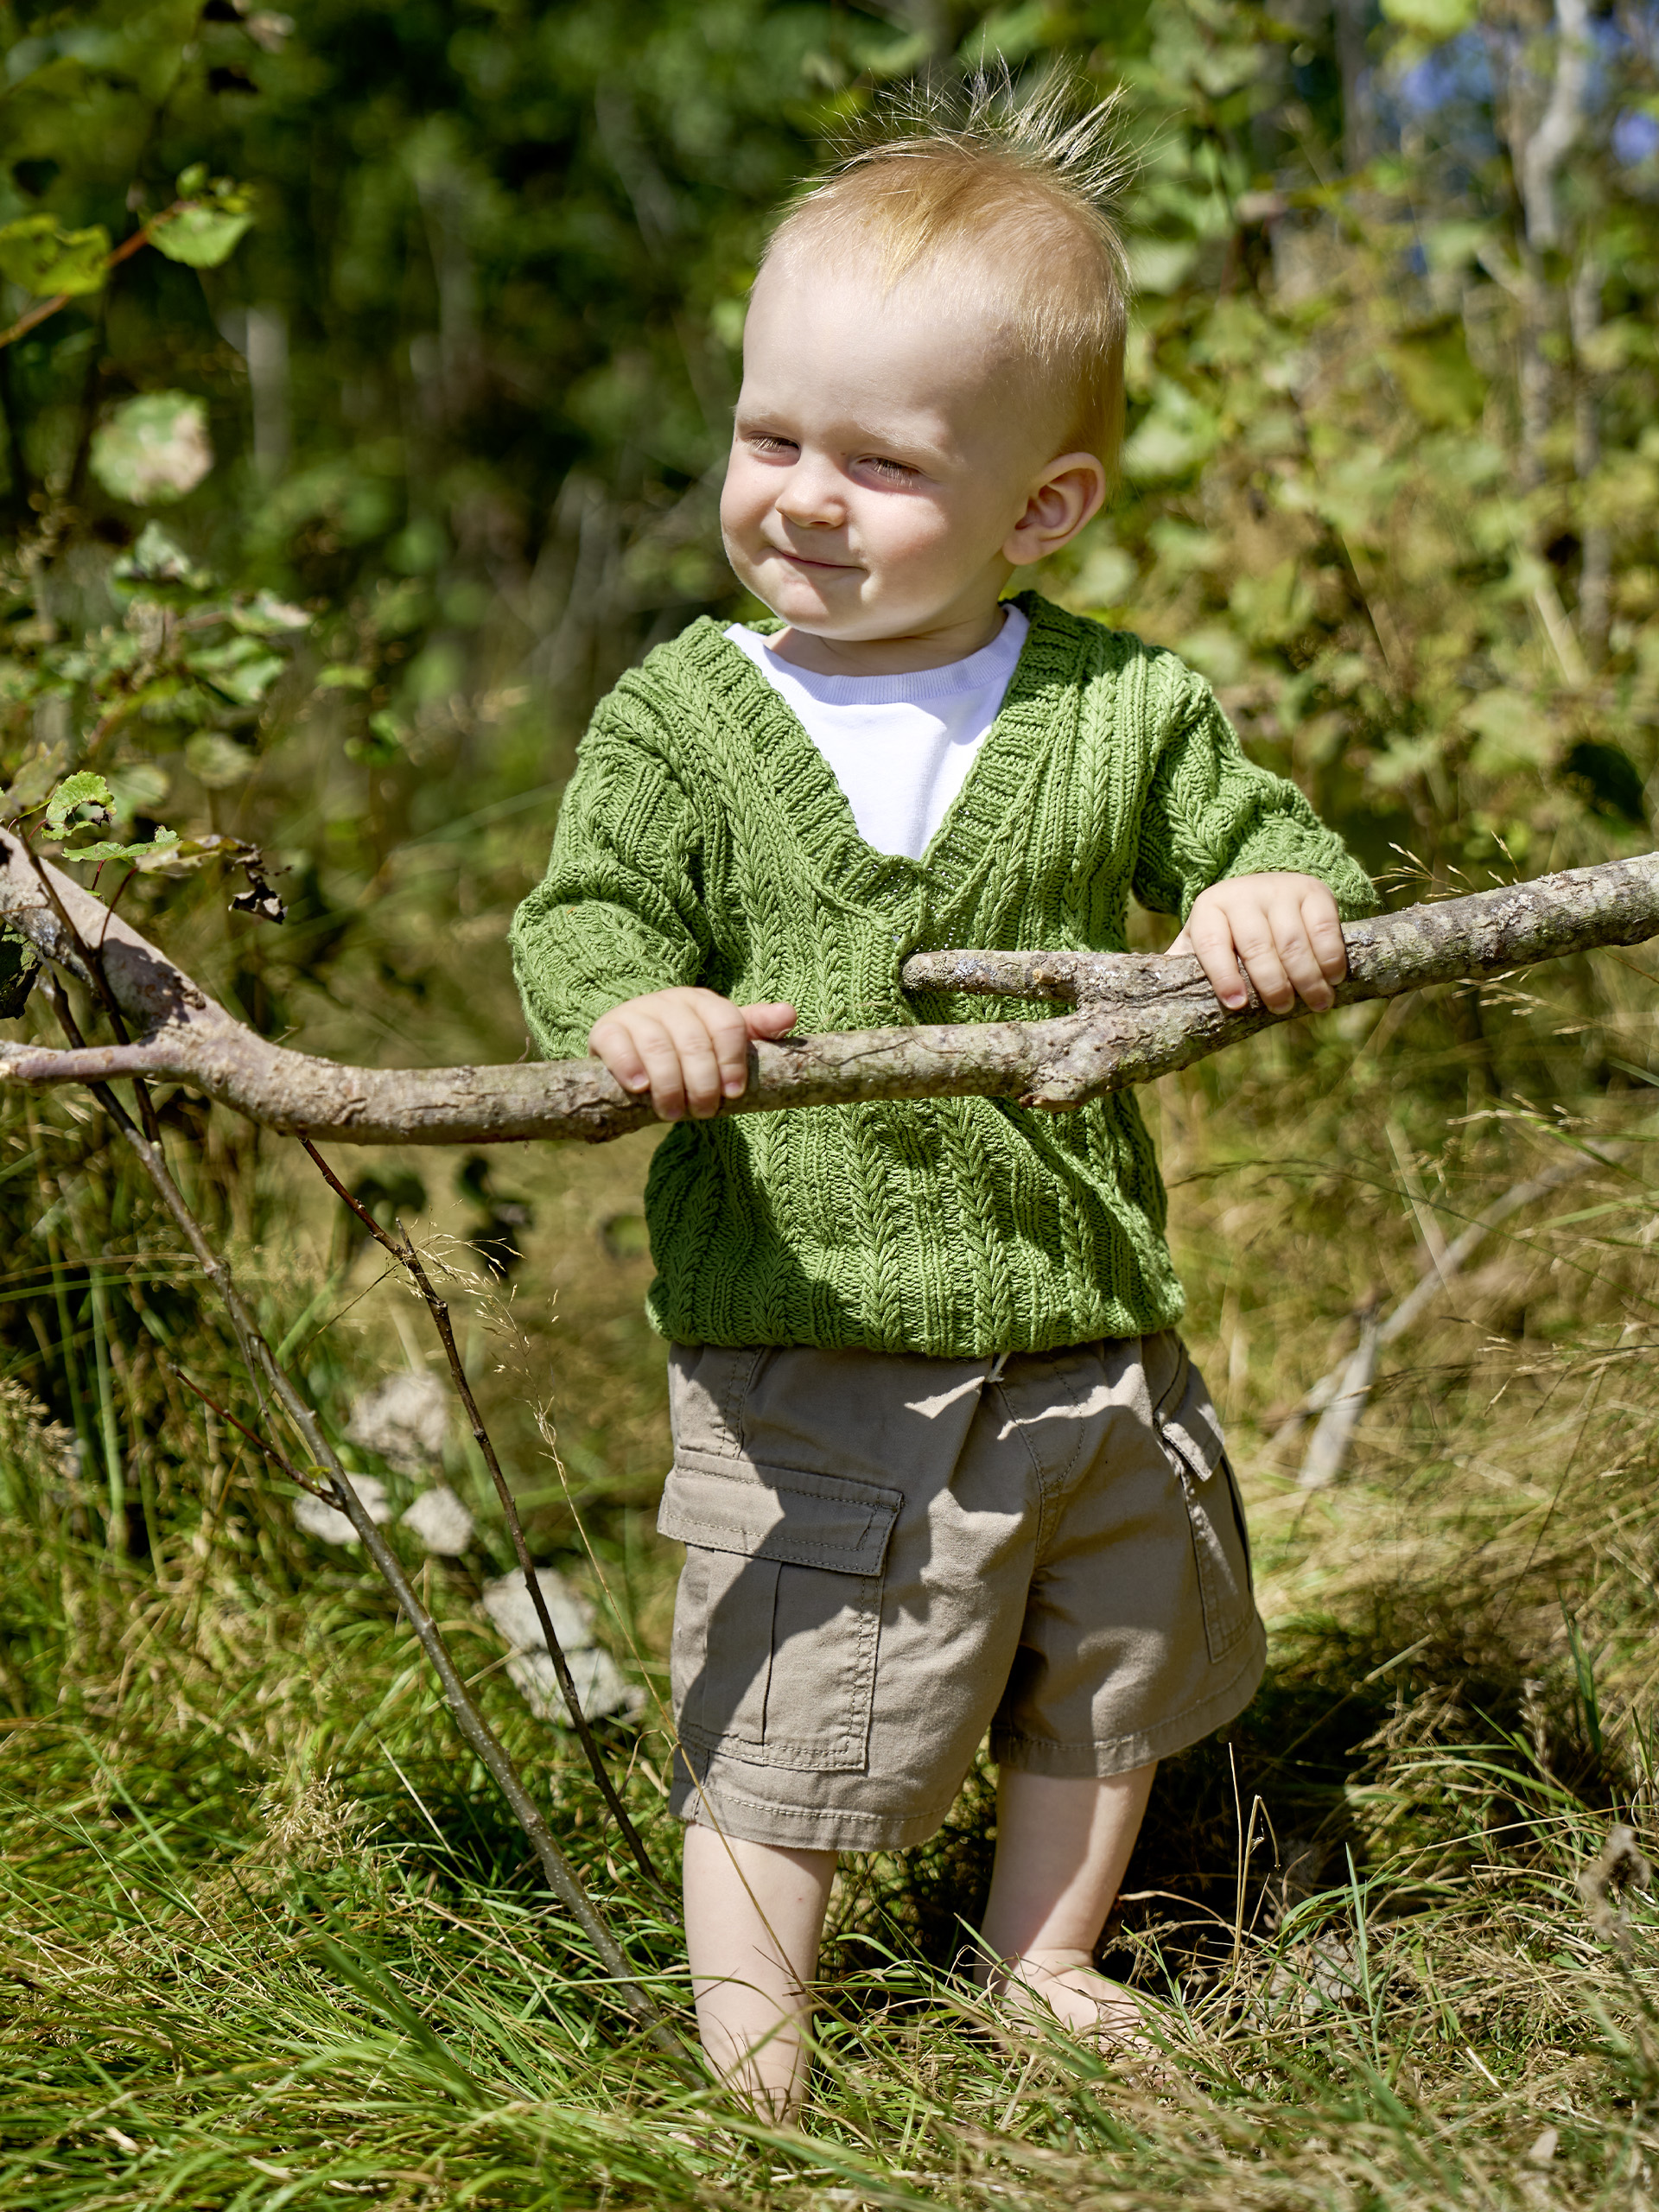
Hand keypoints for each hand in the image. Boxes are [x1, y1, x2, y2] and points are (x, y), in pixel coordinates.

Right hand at [589, 987, 797, 1120]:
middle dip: (702, 1082)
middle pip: (694, 1040)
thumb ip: (755, 1029)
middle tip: (705, 1113)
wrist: (635, 1052)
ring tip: (674, 1114)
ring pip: (658, 1045)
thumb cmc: (688, 1051)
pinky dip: (630, 1067)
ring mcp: (636, 1012)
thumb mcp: (723, 1041)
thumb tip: (789, 1015)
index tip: (734, 1094)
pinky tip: (641, 1088)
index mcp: (704, 1001)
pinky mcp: (606, 1029)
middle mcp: (670, 1001)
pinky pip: (617, 1045)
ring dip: (669, 1084)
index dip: (733, 1061)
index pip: (727, 1024)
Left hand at [1168, 873, 1346, 1015]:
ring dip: (1307, 977)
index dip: (1223, 976)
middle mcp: (1242, 894)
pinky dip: (1330, 956)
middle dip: (1272, 983)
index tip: (1237, 1005)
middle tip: (1283, 1008)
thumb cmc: (1230, 934)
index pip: (1212, 944)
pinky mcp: (1312, 890)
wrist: (1265, 892)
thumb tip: (1157, 1013)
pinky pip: (1324, 926)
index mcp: (1209, 909)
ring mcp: (1279, 889)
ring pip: (1293, 940)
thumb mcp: (1203, 945)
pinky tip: (1333, 978)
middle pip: (1257, 945)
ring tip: (1316, 1003)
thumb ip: (1184, 970)